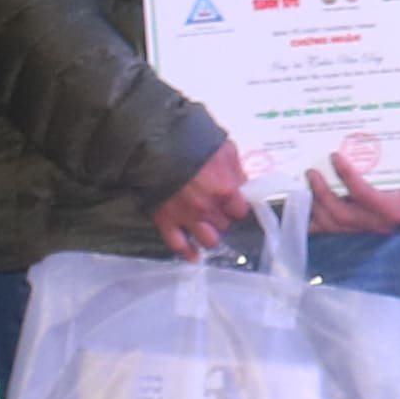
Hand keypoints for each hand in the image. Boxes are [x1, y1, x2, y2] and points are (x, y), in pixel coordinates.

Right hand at [155, 140, 257, 258]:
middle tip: (216, 208)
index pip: (241, 211)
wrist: (155, 142)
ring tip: (207, 227)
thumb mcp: (224, 149)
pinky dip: (187, 252)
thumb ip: (237, 171)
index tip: (233, 201)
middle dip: (222, 217)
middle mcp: (208, 208)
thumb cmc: (192, 142)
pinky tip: (193, 256)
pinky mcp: (165, 220)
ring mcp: (186, 217)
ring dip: (210, 235)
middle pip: (225, 225)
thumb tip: (244, 186)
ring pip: (208, 240)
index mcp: (226, 190)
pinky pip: (178, 245)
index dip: (237, 206)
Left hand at [303, 138, 399, 235]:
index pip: (363, 193)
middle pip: (340, 213)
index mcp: (390, 208)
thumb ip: (384, 166)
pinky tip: (300, 207)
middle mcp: (372, 223)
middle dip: (322, 192)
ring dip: (313, 204)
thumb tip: (362, 141)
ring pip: (329, 224)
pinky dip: (310, 219)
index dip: (347, 175)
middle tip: (311, 172)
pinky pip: (325, 229)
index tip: (334, 156)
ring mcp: (359, 230)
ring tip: (303, 186)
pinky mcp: (348, 231)